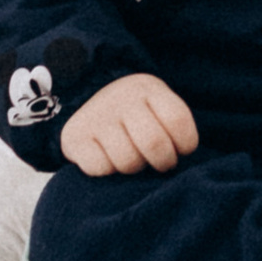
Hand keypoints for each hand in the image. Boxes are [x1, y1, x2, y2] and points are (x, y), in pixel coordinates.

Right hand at [60, 73, 200, 174]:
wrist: (86, 98)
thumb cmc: (135, 114)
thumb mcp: (157, 106)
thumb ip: (172, 126)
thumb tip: (183, 157)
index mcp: (149, 89)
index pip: (178, 119)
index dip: (186, 143)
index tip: (182, 149)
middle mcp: (122, 99)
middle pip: (154, 143)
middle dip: (164, 162)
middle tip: (161, 163)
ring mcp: (97, 116)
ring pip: (128, 161)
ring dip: (135, 168)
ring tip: (133, 158)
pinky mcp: (75, 137)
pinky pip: (101, 168)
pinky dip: (108, 172)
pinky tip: (109, 159)